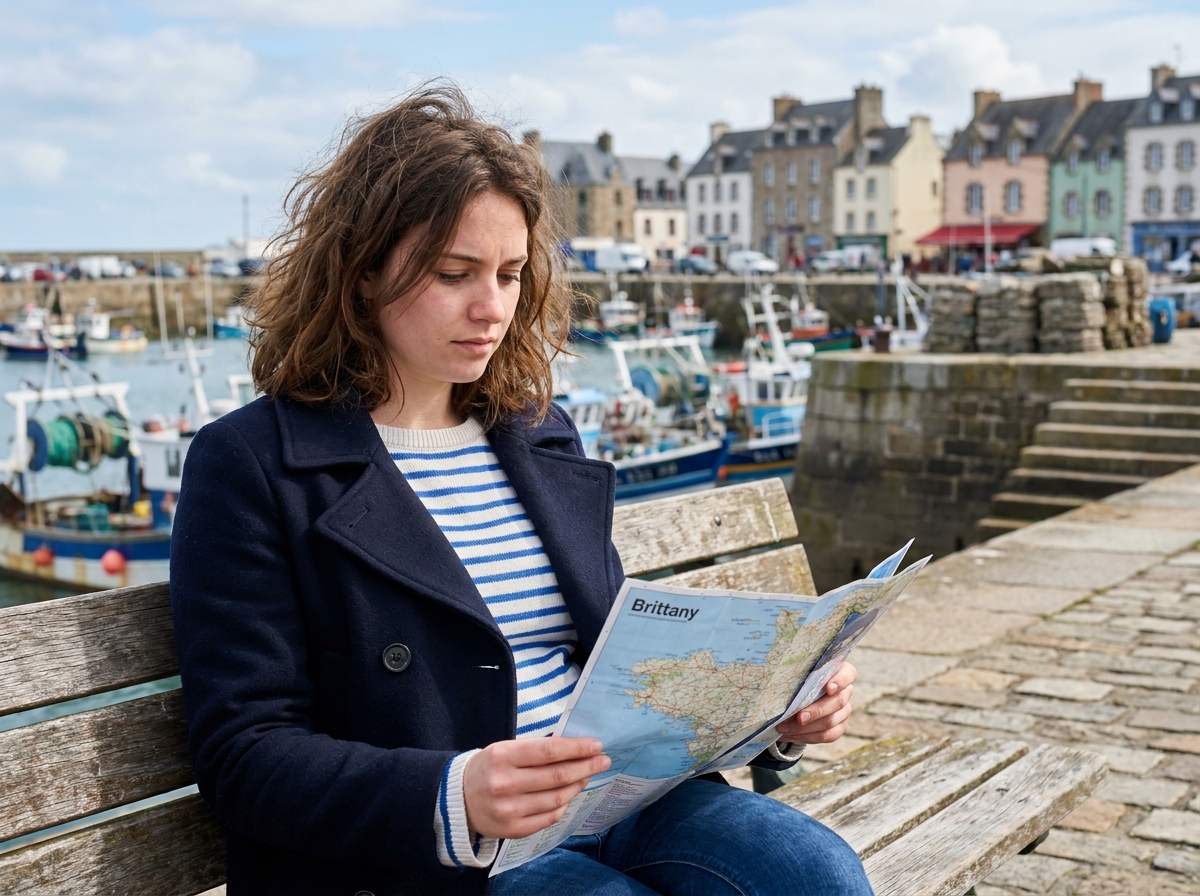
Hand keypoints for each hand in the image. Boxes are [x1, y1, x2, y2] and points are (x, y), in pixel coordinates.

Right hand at [463, 737, 610, 838]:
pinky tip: (569, 794)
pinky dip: (563, 804)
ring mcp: (509, 810)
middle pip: (556, 776)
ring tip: (587, 775)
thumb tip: (575, 749)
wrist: (458, 799)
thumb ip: (535, 750)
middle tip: (603, 760)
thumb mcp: (504, 749)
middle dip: (585, 766)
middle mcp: (505, 784)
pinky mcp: (513, 830)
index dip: (576, 749)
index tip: (596, 746)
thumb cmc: (488, 767)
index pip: (548, 752)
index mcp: (502, 757)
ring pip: (556, 798)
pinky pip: (549, 817)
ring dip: (577, 785)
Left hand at [775, 661, 856, 744]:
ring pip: (831, 722)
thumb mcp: (796, 675)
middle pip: (838, 702)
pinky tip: (790, 734)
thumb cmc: (796, 680)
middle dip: (817, 711)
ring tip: (783, 727)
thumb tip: (782, 683)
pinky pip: (828, 735)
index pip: (848, 674)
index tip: (827, 688)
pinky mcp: (840, 727)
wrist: (795, 698)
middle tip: (799, 717)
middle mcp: (845, 691)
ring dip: (805, 728)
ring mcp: (844, 710)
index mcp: (838, 672)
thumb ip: (796, 676)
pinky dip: (807, 736)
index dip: (839, 681)